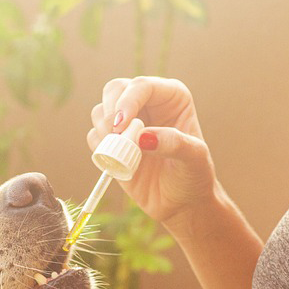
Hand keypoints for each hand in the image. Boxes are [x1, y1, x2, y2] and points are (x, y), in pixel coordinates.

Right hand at [88, 77, 218, 229]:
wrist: (182, 203)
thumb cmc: (194, 176)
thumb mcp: (195, 159)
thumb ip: (174, 144)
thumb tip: (143, 137)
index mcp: (171, 97)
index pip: (141, 86)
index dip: (127, 101)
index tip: (122, 126)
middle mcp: (147, 104)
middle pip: (114, 89)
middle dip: (110, 112)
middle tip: (116, 136)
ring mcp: (128, 123)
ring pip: (100, 112)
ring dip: (105, 132)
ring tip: (125, 155)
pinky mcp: (112, 143)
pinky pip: (94, 136)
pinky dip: (100, 148)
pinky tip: (118, 163)